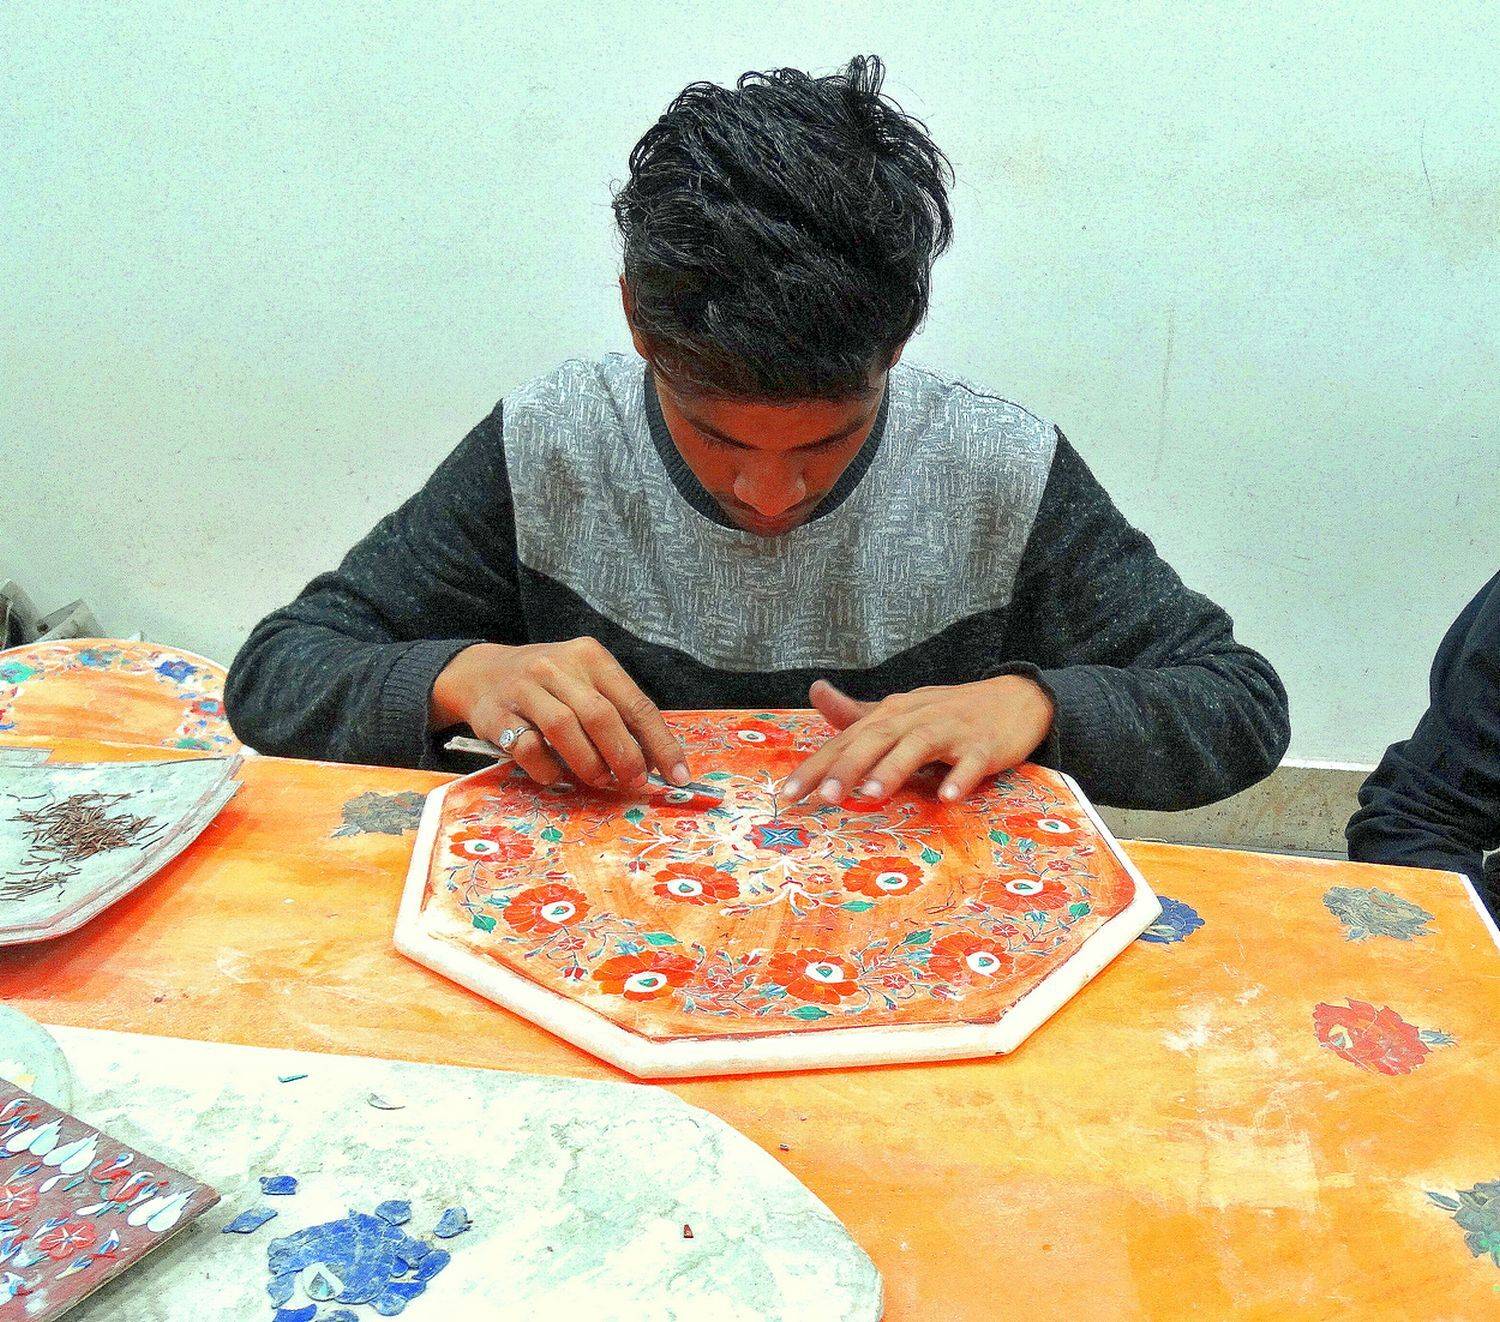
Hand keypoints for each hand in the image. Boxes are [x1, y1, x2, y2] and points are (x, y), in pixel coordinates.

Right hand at [430, 639, 688, 789]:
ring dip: (589, 763)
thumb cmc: (548, 684)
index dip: (660, 743)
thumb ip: (616, 712)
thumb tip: (655, 760)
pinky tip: (557, 776)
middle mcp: (557, 666)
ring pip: (565, 728)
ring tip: (600, 780)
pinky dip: (548, 769)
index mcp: (590, 657)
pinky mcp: (497, 714)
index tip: (677, 774)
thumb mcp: (584, 681)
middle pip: (601, 715)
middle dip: (625, 755)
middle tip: (634, 781)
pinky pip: (527, 747)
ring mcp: (524, 688)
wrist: (480, 673)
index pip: (635, 703)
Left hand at [780, 676, 1054, 805]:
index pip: (847, 740)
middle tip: (823, 798)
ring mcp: (952, 729)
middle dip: (847, 767)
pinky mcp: (984, 745)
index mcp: (891, 713)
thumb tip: (816, 692)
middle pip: (876, 738)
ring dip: (893, 770)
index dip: (817, 766)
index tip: (787, 795)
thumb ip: (857, 712)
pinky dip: (959, 778)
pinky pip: (971, 762)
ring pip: (918, 746)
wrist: (1014, 699)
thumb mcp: (900, 711)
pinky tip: (948, 798)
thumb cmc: (948, 713)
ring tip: (870, 797)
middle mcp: (916, 717)